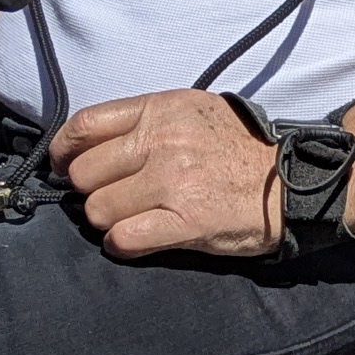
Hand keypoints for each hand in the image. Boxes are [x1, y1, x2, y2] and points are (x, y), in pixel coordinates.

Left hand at [52, 91, 282, 259]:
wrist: (293, 182)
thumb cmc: (241, 150)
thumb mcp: (194, 112)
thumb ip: (145, 121)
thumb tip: (92, 146)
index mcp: (160, 110)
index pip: (84, 126)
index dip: (62, 152)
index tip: (63, 167)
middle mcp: (162, 142)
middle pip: (83, 174)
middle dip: (90, 191)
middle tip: (114, 197)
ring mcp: (172, 182)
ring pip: (99, 210)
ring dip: (109, 220)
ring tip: (134, 218)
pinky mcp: (185, 222)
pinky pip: (124, 238)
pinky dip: (124, 244)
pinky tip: (139, 239)